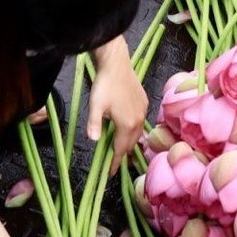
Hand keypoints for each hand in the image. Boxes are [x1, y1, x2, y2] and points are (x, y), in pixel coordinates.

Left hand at [86, 50, 148, 171]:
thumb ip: (94, 124)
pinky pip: (140, 122)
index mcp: (127, 124)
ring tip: (121, 149)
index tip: (110, 173)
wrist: (117, 64)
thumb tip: (93, 140)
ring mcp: (143, 111)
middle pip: (131, 143)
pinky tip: (128, 128)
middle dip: (123, 154)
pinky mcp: (144, 102)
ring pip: (137, 133)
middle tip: (114, 163)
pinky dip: (134, 130)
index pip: (121, 149)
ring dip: (129, 142)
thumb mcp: (95, 106)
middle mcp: (138, 120)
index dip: (115, 162)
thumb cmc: (105, 85)